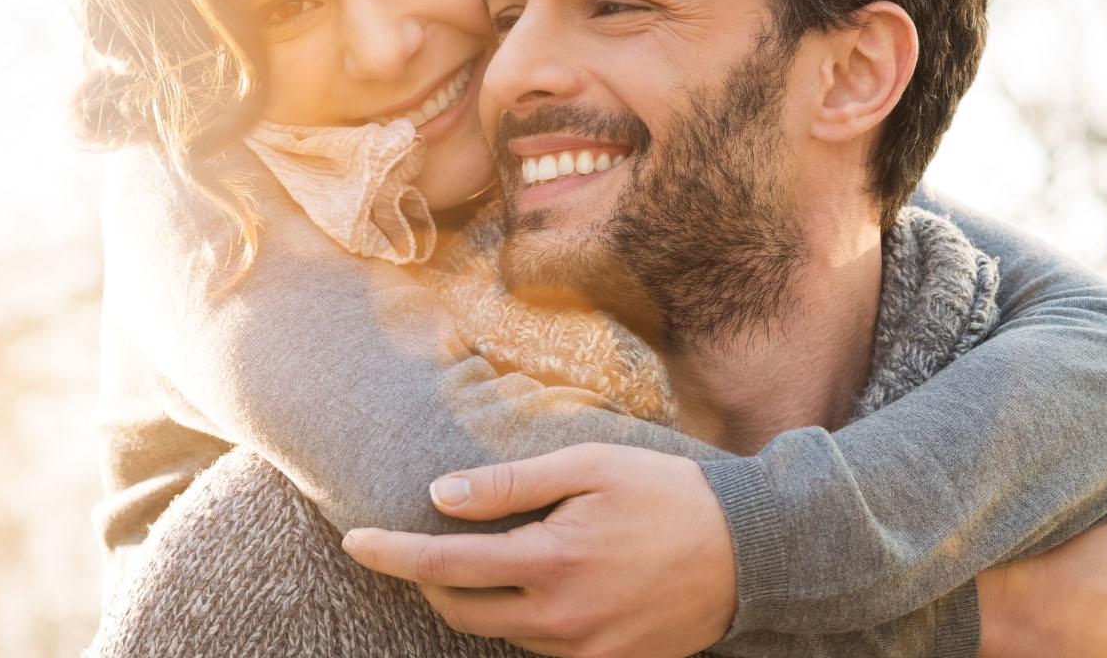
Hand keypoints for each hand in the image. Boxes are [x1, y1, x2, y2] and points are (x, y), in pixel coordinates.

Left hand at [341, 443, 736, 657]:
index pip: (444, 564)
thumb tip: (441, 495)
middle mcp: (558, 619)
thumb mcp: (589, 466)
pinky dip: (521, 617)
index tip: (354, 542)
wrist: (751, 553)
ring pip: (499, 631)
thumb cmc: (670, 494)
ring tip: (487, 555)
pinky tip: (536, 584)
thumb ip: (510, 485)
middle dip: (426, 579)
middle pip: (459, 610)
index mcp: (550, 562)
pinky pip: (539, 648)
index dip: (391, 554)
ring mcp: (583, 652)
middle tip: (414, 544)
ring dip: (477, 597)